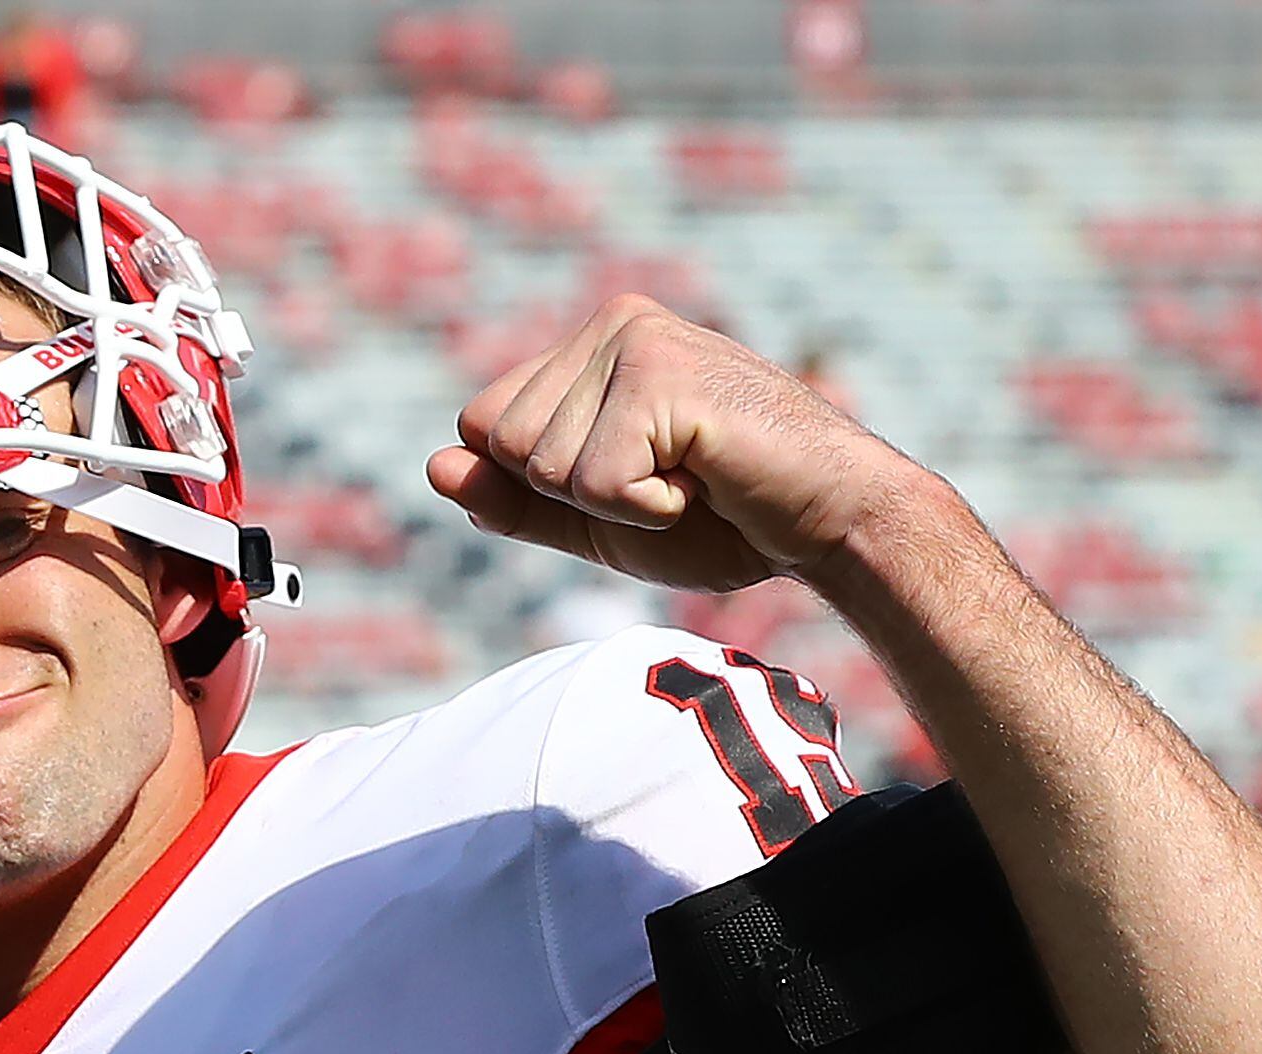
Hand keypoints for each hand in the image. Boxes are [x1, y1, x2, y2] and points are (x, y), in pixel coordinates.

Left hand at [426, 294, 921, 594]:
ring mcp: (634, 339)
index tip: (631, 482)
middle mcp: (607, 325)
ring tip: (690, 478)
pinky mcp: (660, 373)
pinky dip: (645, 510)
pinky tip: (703, 481)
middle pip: (503, 447)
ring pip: (544, 467)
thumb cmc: (724, 519)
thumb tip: (432, 468)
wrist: (829, 521)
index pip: (484, 430)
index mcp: (588, 347)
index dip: (543, 488)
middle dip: (575, 497)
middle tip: (666, 482)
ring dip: (616, 505)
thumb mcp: (597, 520)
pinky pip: (593, 482)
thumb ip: (514, 500)